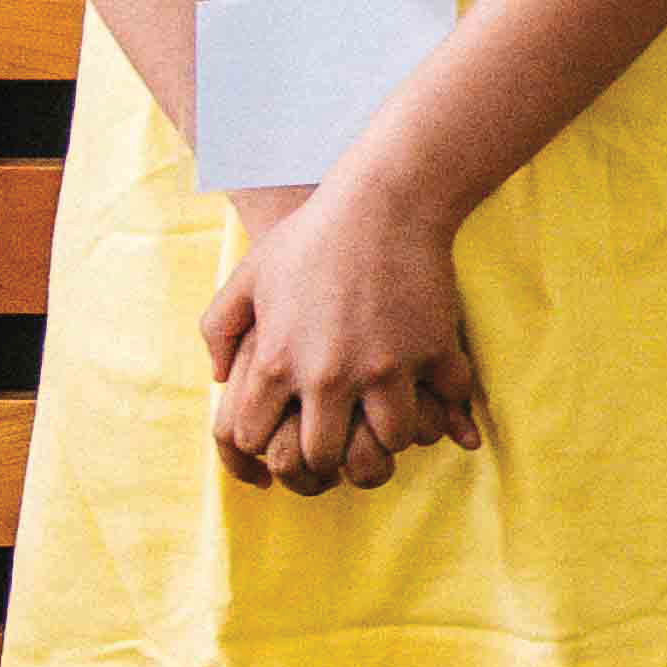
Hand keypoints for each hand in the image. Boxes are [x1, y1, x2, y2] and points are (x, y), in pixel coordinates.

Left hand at [202, 172, 483, 492]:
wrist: (382, 202)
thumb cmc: (311, 236)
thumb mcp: (247, 275)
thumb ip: (219, 328)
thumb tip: (218, 378)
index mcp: (276, 360)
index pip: (256, 440)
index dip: (267, 448)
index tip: (286, 437)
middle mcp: (328, 374)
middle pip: (325, 457)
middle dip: (332, 463)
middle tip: (345, 451)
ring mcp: (385, 367)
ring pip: (392, 443)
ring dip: (391, 440)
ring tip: (390, 428)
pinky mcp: (432, 351)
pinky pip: (447, 403)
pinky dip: (449, 409)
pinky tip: (440, 401)